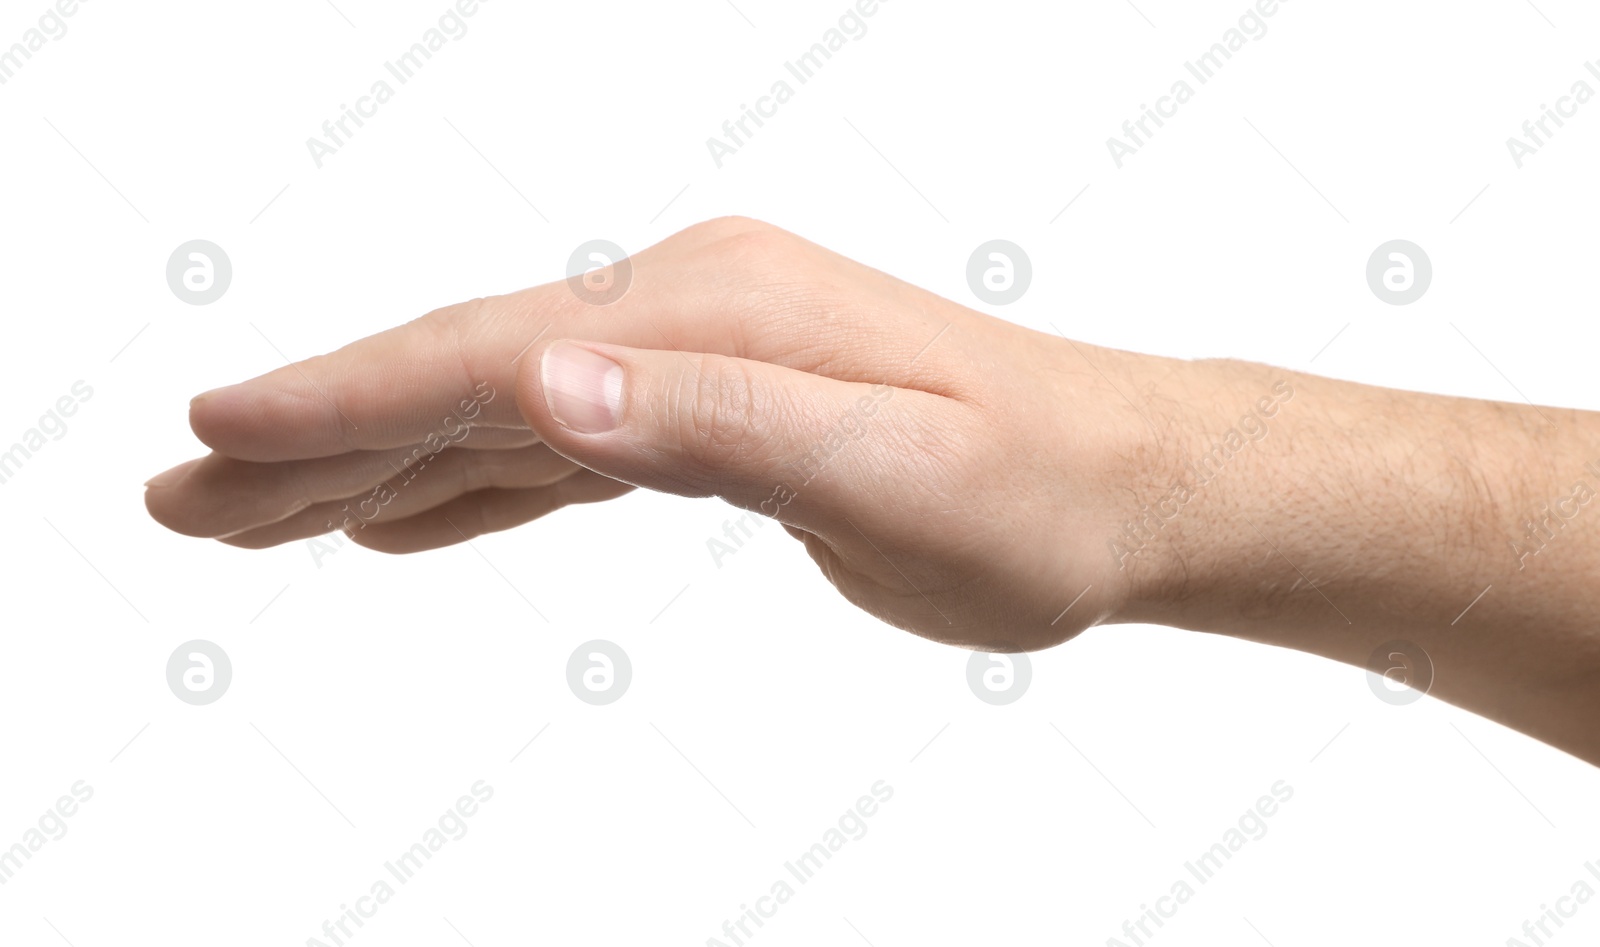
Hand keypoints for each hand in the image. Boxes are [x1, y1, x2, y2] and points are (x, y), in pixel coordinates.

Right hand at [144, 217, 1169, 651]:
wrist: (1126, 483)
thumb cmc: (1030, 494)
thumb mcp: (885, 474)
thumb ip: (711, 427)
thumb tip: (541, 385)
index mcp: (706, 318)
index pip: (483, 360)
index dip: (337, 403)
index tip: (208, 443)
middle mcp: (684, 316)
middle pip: (459, 375)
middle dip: (314, 438)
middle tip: (174, 498)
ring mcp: (696, 359)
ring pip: (497, 412)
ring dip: (372, 463)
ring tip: (254, 514)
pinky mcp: (717, 413)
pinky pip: (564, 448)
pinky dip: (474, 483)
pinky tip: (416, 517)